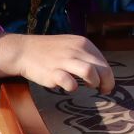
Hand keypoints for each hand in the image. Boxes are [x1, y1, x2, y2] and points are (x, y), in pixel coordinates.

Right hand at [0, 33, 114, 94]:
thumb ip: (86, 56)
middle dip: (107, 82)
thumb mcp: (71, 46)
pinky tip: (69, 86)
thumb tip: (102, 73)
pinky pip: (70, 83)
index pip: (104, 62)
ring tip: (89, 87)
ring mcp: (64, 61)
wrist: (24, 50)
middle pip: (102, 68)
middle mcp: (76, 50)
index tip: (105, 84)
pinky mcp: (53, 72)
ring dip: (94, 83)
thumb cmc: (50, 51)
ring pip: (89, 72)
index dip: (108, 76)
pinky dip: (73, 87)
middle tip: (103, 90)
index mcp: (83, 43)